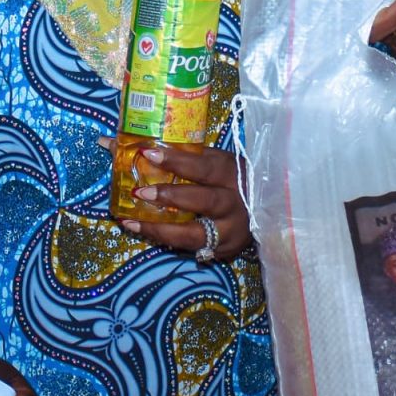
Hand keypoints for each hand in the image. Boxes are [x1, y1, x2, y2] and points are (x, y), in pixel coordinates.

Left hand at [108, 141, 254, 262]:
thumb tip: (135, 145)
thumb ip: (186, 156)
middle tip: (139, 192)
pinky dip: (167, 241)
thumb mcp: (217, 162)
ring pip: (196, 234)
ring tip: (131, 222)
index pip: (205, 167)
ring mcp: (231, 231)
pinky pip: (192, 248)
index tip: (148, 153)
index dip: (177, 161)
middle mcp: (235, 204)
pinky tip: (144, 233)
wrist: (264, 210)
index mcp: (233, 174)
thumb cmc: (232, 179)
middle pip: (204, 201)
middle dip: (170, 196)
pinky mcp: (224, 250)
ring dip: (160, 229)